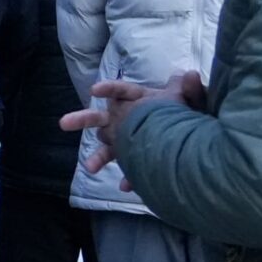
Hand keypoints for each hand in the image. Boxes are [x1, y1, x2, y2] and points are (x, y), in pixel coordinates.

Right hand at [63, 71, 204, 174]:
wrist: (198, 142)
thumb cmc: (192, 117)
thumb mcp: (194, 101)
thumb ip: (191, 89)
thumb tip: (189, 75)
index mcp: (141, 100)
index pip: (123, 91)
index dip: (109, 89)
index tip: (94, 91)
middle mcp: (128, 119)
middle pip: (101, 117)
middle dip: (82, 119)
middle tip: (63, 123)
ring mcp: (129, 140)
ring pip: (108, 147)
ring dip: (99, 156)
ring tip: (90, 167)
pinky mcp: (136, 160)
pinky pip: (128, 168)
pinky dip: (128, 178)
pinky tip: (125, 187)